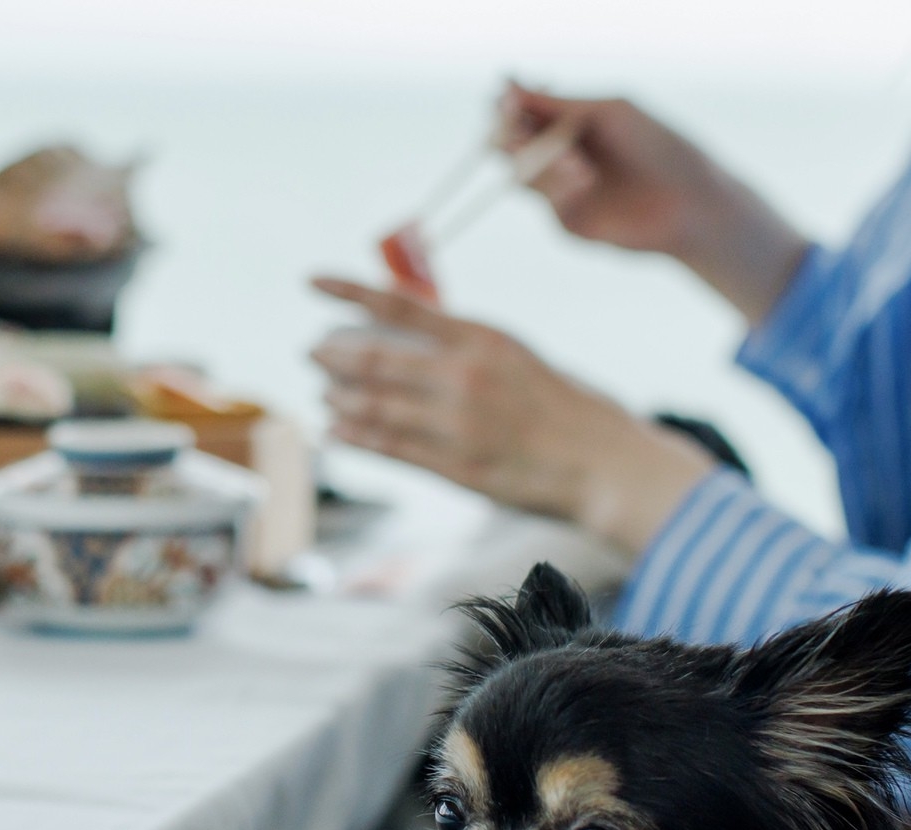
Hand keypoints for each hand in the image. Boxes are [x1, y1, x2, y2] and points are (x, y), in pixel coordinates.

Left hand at [310, 277, 716, 555]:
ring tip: (322, 393)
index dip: (347, 290)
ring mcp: (456, 425)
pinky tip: (335, 430)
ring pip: (373, 406)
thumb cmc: (558, 402)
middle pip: (373, 359)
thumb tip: (407, 323)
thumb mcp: (512, 352)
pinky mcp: (455, 467)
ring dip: (338, 397)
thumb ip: (461, 341)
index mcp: (479, 338)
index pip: (398, 304)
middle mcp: (462, 377)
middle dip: (331, 354)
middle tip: (310, 351)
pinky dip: (354, 436)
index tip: (310, 280)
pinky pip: (388, 448)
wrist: (600, 461)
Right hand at [494, 82, 808, 325]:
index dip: (507, 107)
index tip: (507, 101)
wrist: (688, 201)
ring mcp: (563, 192)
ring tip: (577, 163)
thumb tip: (506, 85)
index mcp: (571, 125)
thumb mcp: (607, 113)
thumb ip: (556, 105)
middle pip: (510, 146)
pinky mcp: (569, 223)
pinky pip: (548, 202)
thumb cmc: (656, 146)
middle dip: (512, 137)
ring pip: (522, 175)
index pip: (521, 114)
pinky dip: (561, 188)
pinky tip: (588, 183)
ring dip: (541, 163)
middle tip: (522, 133)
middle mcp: (562, 157)